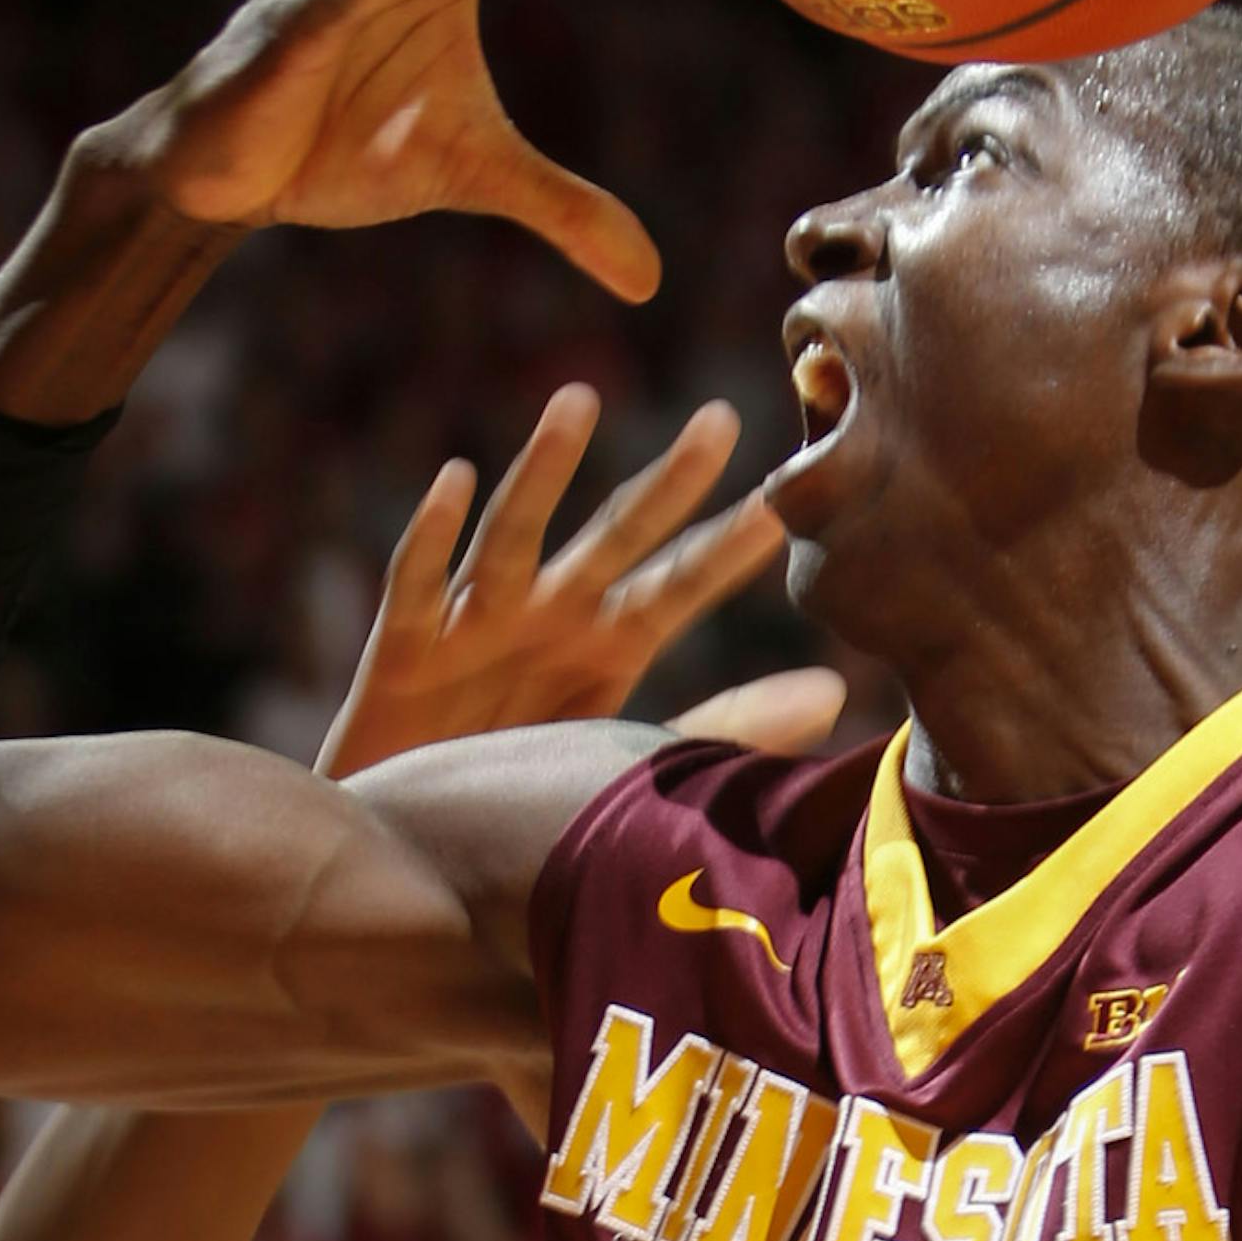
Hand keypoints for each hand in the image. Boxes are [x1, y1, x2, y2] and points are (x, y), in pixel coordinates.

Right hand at [316, 386, 841, 778]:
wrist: (407, 838)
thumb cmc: (517, 784)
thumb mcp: (625, 756)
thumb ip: (722, 725)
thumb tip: (834, 694)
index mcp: (608, 643)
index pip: (683, 586)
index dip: (731, 549)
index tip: (789, 503)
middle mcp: (550, 616)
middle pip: (618, 539)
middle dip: (666, 485)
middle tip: (722, 421)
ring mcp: (478, 622)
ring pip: (516, 534)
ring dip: (545, 470)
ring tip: (579, 402)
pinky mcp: (407, 646)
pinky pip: (420, 582)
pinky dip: (433, 533)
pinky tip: (455, 478)